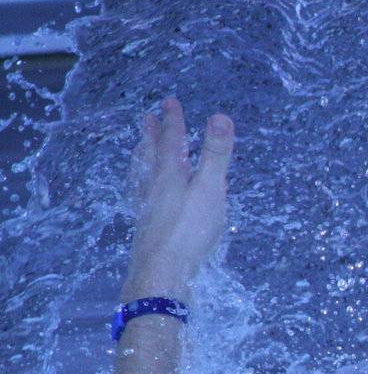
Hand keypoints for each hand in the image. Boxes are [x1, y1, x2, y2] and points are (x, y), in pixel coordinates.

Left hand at [122, 97, 235, 301]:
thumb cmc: (189, 230)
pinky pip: (143, 195)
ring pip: (144, 175)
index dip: (173, 121)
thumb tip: (220, 116)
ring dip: (144, 158)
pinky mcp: (148, 226)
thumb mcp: (210, 189)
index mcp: (170, 174)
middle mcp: (154, 187)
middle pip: (152, 155)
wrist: (162, 272)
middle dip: (153, 136)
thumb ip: (216, 155)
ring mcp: (149, 207)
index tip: (170, 102)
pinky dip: (144, 185)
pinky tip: (145, 194)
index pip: (172, 141)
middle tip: (148, 119)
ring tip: (141, 149)